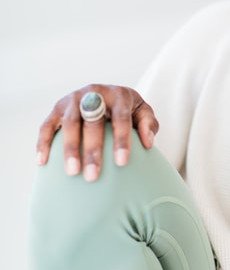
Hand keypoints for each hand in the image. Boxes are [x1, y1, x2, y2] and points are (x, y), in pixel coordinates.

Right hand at [35, 84, 158, 181]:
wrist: (107, 95)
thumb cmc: (129, 111)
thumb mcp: (143, 112)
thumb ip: (148, 124)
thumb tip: (148, 143)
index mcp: (118, 95)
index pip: (121, 118)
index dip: (121, 140)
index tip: (121, 163)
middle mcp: (94, 93)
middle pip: (92, 121)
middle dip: (92, 149)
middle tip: (93, 176)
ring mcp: (73, 99)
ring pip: (69, 123)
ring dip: (69, 148)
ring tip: (72, 173)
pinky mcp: (57, 108)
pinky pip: (47, 126)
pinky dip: (43, 143)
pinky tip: (42, 163)